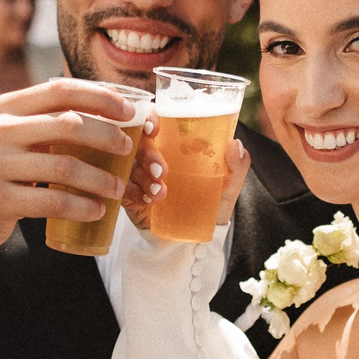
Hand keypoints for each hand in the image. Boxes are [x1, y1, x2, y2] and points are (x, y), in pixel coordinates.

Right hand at [0, 80, 144, 267]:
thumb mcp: (10, 136)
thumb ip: (45, 121)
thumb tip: (108, 111)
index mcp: (6, 108)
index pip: (59, 90)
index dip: (99, 96)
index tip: (129, 110)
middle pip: (68, 124)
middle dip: (107, 136)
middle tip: (128, 151)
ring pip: (64, 167)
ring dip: (99, 179)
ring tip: (118, 189)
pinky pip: (51, 202)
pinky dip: (81, 207)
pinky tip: (96, 210)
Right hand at [122, 132, 246, 233]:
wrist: (195, 240)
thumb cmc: (209, 207)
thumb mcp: (227, 188)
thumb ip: (236, 168)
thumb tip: (235, 144)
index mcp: (173, 145)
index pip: (154, 121)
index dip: (149, 118)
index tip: (154, 127)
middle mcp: (152, 155)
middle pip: (137, 141)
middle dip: (148, 154)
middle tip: (162, 173)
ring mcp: (138, 175)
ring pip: (129, 165)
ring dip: (143, 176)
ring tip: (160, 193)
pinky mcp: (129, 194)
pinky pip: (122, 187)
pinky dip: (135, 193)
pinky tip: (149, 202)